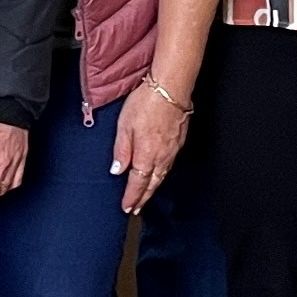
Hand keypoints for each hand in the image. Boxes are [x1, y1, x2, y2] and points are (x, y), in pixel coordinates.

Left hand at [111, 85, 192, 213]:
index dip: (132, 197)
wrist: (171, 88)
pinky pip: (169, 164)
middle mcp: (162, 157)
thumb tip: (117, 171)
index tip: (127, 207)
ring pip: (162, 176)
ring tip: (146, 195)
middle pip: (152, 184)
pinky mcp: (179, 141)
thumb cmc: (146, 103)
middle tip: (136, 209)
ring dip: (153, 188)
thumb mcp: (124, 126)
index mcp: (146, 156)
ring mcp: (173, 150)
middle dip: (143, 198)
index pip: (138, 184)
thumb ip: (122, 151)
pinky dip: (162, 174)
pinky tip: (159, 173)